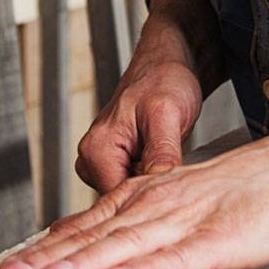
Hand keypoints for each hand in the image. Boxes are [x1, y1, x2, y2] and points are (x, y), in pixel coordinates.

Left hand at [0, 129, 268, 268]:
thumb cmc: (247, 193)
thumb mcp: (183, 205)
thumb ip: (143, 229)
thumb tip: (106, 259)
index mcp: (146, 198)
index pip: (84, 225)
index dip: (43, 247)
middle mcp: (157, 205)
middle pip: (92, 235)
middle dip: (46, 259)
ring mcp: (187, 222)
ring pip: (125, 245)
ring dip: (84, 263)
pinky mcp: (220, 240)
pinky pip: (177, 257)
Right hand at [75, 52, 202, 193]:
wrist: (163, 68)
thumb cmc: (162, 81)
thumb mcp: (167, 114)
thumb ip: (161, 151)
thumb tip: (159, 184)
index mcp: (97, 150)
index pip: (117, 200)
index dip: (149, 201)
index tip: (173, 194)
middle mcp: (91, 159)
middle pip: (121, 200)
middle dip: (150, 195)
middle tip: (177, 175)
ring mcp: (99, 164)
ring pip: (127, 196)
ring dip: (151, 189)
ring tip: (170, 164)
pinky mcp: (112, 165)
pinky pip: (131, 186)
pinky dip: (150, 181)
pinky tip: (163, 165)